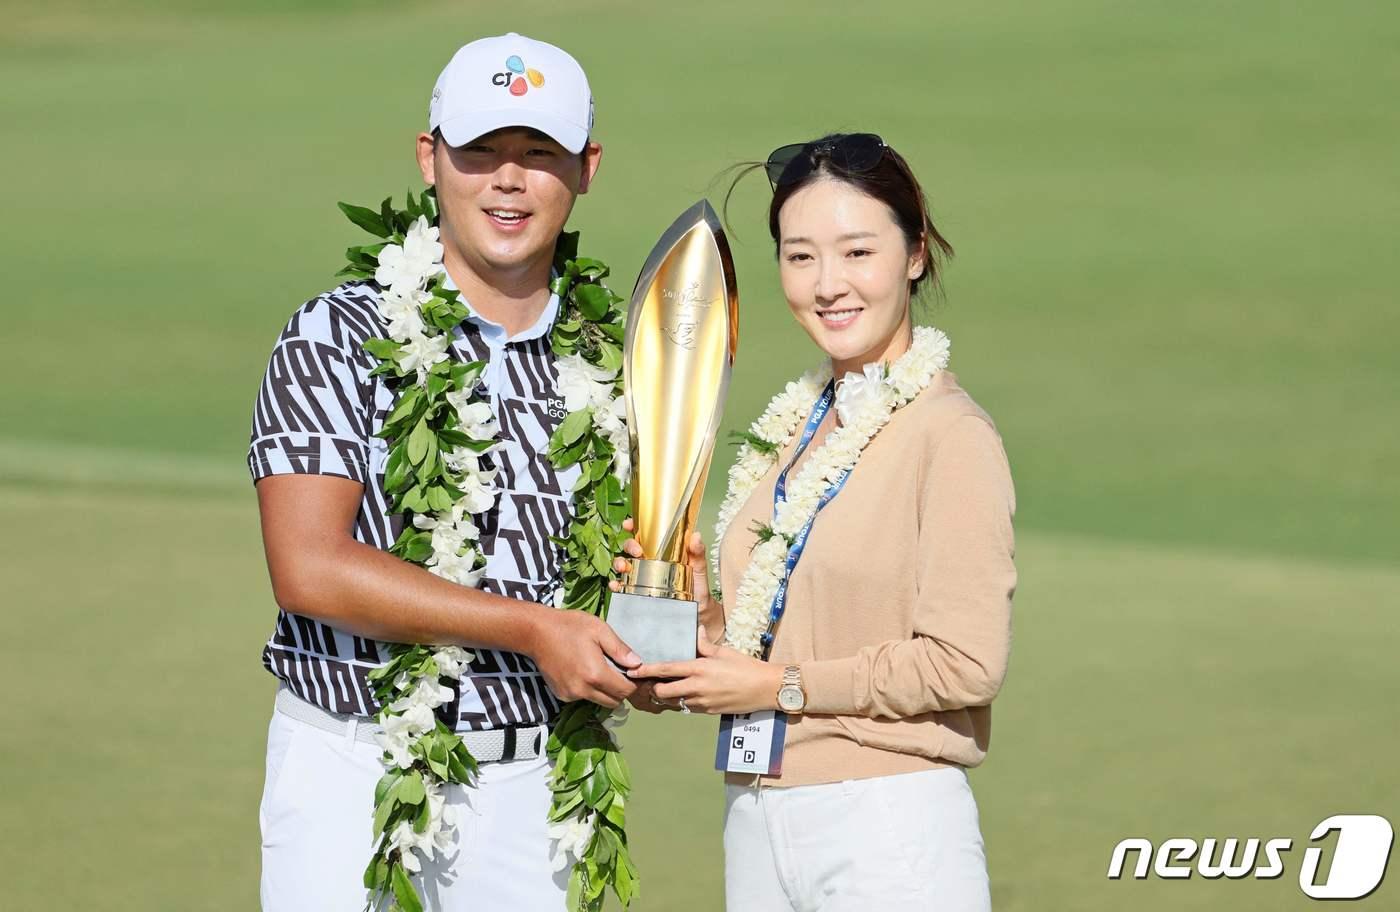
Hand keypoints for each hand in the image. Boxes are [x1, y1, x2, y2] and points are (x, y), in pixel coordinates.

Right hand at [526, 607, 639, 707]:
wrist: (535, 632)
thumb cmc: (569, 626)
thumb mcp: (599, 630)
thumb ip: (620, 649)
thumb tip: (637, 664)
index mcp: (595, 674)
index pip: (625, 691)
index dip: (632, 683)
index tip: (632, 672)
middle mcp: (583, 690)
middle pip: (613, 701)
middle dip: (620, 690)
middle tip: (618, 671)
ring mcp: (570, 695)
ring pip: (598, 701)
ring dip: (604, 691)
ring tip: (599, 669)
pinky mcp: (561, 695)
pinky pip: (583, 698)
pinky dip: (588, 690)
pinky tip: (583, 672)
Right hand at [611, 520, 723, 634]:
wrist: (697, 612)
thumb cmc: (697, 587)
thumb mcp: (699, 568)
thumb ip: (698, 552)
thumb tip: (695, 536)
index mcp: (662, 551)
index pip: (645, 534)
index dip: (634, 526)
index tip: (629, 524)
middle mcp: (649, 562)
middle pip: (630, 547)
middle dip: (629, 545)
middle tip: (637, 551)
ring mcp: (642, 577)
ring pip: (623, 565)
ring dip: (619, 563)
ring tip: (625, 568)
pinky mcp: (638, 593)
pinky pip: (622, 587)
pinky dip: (616, 585)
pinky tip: (617, 586)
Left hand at [626, 626, 782, 714]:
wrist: (765, 689)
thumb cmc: (746, 667)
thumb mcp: (724, 651)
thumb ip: (705, 644)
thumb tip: (696, 630)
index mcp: (699, 669)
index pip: (666, 670)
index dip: (647, 671)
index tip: (633, 672)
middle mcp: (696, 687)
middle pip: (662, 693)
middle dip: (653, 689)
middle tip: (650, 682)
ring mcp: (701, 702)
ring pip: (673, 703)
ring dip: (666, 697)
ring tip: (664, 688)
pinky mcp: (707, 712)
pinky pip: (687, 708)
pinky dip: (681, 702)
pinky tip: (683, 694)